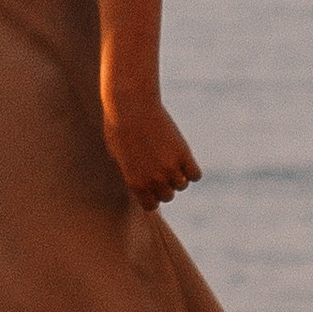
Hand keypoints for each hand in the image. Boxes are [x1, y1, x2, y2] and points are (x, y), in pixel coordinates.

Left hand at [102, 88, 201, 213]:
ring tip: (169, 158)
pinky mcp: (183, 154)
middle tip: (159, 167)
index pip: (151, 205)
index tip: (151, 184)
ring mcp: (170, 167)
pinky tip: (183, 159)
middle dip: (164, 185)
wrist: (131, 105)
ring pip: (182, 185)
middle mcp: (154, 179)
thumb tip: (141, 184)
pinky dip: (190, 170)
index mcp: (135, 183)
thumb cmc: (118, 127)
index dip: (152, 196)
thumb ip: (129, 173)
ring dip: (177, 175)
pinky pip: (195, 175)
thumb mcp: (117, 155)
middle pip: (168, 195)